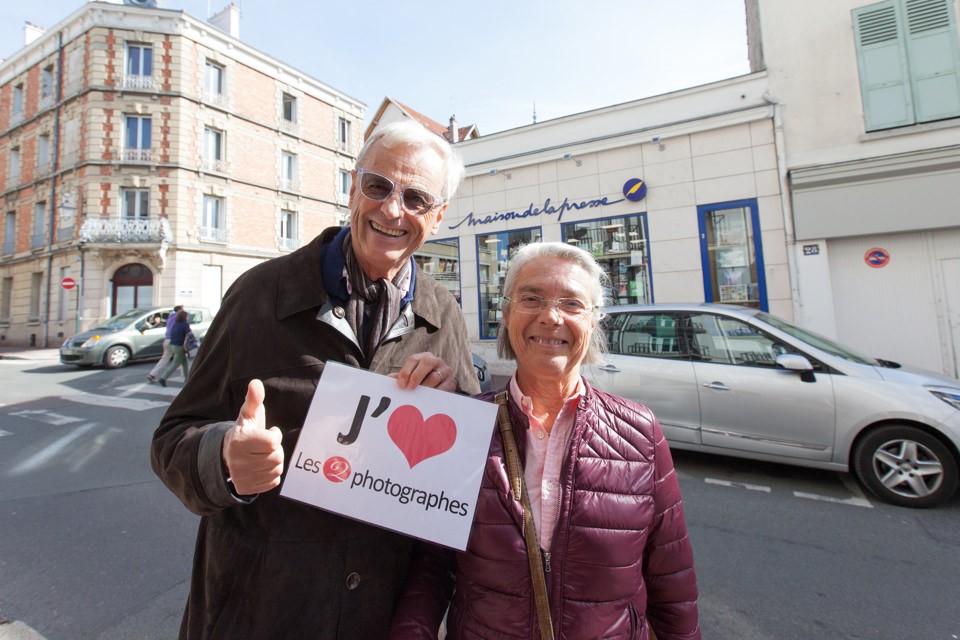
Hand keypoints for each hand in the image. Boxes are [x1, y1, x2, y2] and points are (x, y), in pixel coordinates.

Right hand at [221, 379, 283, 495]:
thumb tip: (256, 383)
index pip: (273, 441)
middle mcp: (238, 461)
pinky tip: (261, 467)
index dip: (274, 435)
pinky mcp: (247, 488)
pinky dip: (271, 474)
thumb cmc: (245, 431)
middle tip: (265, 446)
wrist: (229, 455)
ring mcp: (242, 476)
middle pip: (277, 457)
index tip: (268, 432)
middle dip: (275, 449)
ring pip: (276, 470)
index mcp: (239, 441)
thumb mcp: (247, 414)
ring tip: (262, 455)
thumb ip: (253, 399)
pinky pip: (273, 482)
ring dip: (274, 461)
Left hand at [392, 352, 456, 391]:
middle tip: (409, 388)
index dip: (405, 372)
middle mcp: (435, 360)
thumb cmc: (424, 379)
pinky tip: (429, 398)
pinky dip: (435, 393)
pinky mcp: (451, 381)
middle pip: (426, 363)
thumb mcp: (413, 375)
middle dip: (416, 376)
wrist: (443, 384)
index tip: (400, 385)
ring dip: (425, 387)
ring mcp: (445, 370)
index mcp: (423, 357)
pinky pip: (443, 387)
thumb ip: (402, 376)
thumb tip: (388, 379)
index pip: (413, 360)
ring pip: (435, 376)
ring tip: (418, 395)